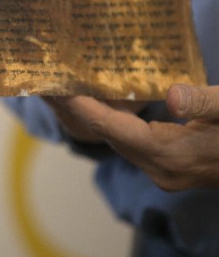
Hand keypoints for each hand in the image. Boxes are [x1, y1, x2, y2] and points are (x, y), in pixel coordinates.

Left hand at [44, 84, 218, 190]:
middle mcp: (160, 169)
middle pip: (110, 136)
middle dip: (82, 111)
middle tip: (54, 84)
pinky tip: (110, 104)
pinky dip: (118, 123)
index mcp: (170, 155)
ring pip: (120, 141)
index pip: (115, 129)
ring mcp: (165, 172)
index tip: (57, 90)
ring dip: (97, 117)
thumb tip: (171, 95)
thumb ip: (203, 102)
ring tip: (71, 90)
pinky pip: (133, 143)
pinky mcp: (172, 168)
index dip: (85, 109)